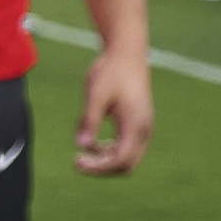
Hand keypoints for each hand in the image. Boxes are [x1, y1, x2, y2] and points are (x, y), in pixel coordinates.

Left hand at [73, 39, 153, 177]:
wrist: (126, 54)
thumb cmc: (110, 71)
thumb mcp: (96, 95)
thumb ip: (89, 120)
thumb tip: (81, 144)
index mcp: (136, 125)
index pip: (121, 159)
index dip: (100, 167)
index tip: (78, 163)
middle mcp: (143, 130)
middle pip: (126, 164)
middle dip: (102, 167)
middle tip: (77, 162)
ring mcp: (141, 128)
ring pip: (125, 157)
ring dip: (104, 159)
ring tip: (81, 153)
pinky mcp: (135, 124)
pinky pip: (123, 145)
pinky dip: (106, 148)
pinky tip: (89, 138)